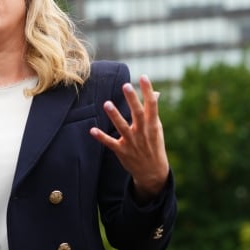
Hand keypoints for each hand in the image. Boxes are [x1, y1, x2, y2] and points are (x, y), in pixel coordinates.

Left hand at [89, 75, 169, 201]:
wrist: (153, 172)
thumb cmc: (154, 145)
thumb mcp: (157, 129)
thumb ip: (152, 111)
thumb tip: (155, 93)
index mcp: (153, 125)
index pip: (151, 105)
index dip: (148, 91)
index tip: (144, 77)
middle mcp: (143, 132)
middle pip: (137, 113)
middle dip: (132, 100)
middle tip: (126, 85)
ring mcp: (132, 142)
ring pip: (122, 127)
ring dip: (115, 116)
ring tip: (107, 103)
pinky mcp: (122, 151)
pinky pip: (110, 143)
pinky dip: (101, 137)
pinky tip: (92, 130)